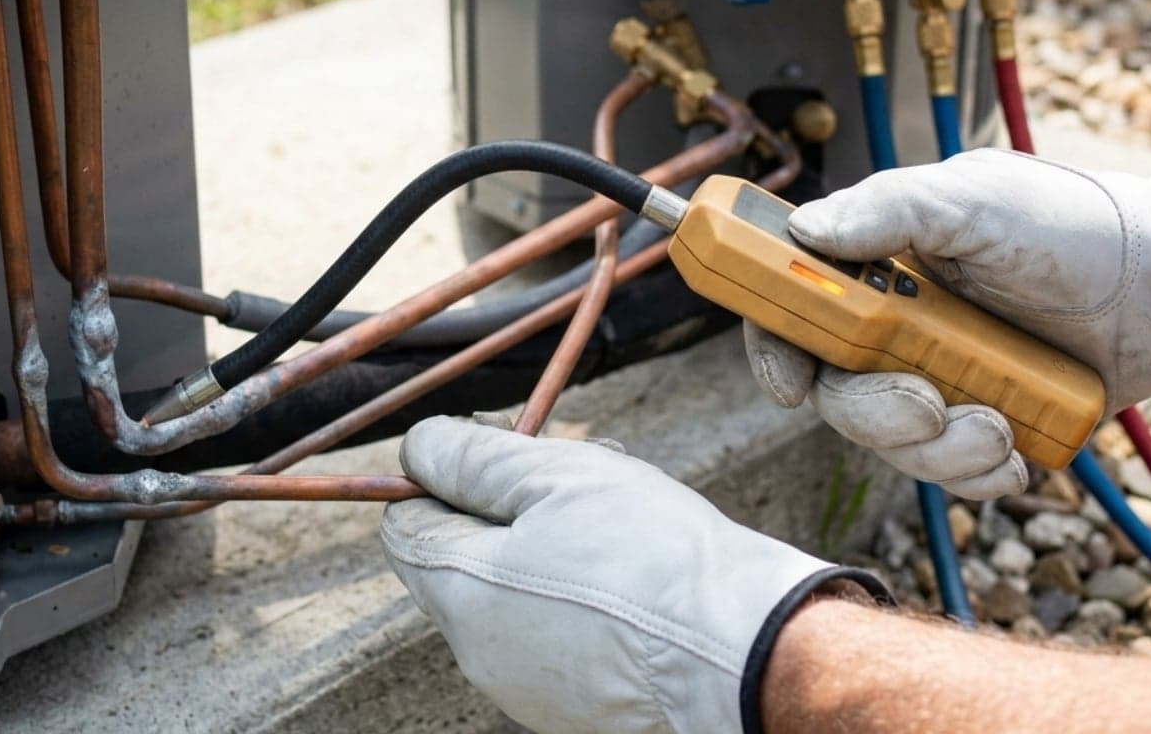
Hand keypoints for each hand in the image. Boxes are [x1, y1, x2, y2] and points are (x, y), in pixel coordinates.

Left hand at [381, 416, 886, 733]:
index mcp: (459, 595)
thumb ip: (472, 459)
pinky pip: (559, 627)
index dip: (446, 476)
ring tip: (618, 516)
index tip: (502, 453)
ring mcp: (530, 686)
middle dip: (507, 507)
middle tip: (572, 478)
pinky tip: (636, 565)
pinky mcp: (579, 702)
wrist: (745, 650)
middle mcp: (480, 653)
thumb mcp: (551, 476)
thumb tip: (418, 448)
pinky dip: (582, 590)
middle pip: (463, 556)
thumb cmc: (650, 556)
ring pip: (516, 589)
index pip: (405, 522)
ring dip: (550, 542)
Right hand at [747, 149, 1150, 496]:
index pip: (794, 309)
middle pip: (834, 392)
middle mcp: (896, 328)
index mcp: (877, 267)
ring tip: (997, 424)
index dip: (775, 349)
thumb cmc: (1070, 225)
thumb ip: (888, 209)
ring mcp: (937, 379)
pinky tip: (1015, 449)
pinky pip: (951, 473)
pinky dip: (978, 473)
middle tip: (927, 403)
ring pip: (891, 442)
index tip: (790, 384)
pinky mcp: (982, 424)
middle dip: (875, 412)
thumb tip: (805, 229)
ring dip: (939, 448)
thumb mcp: (974, 199)